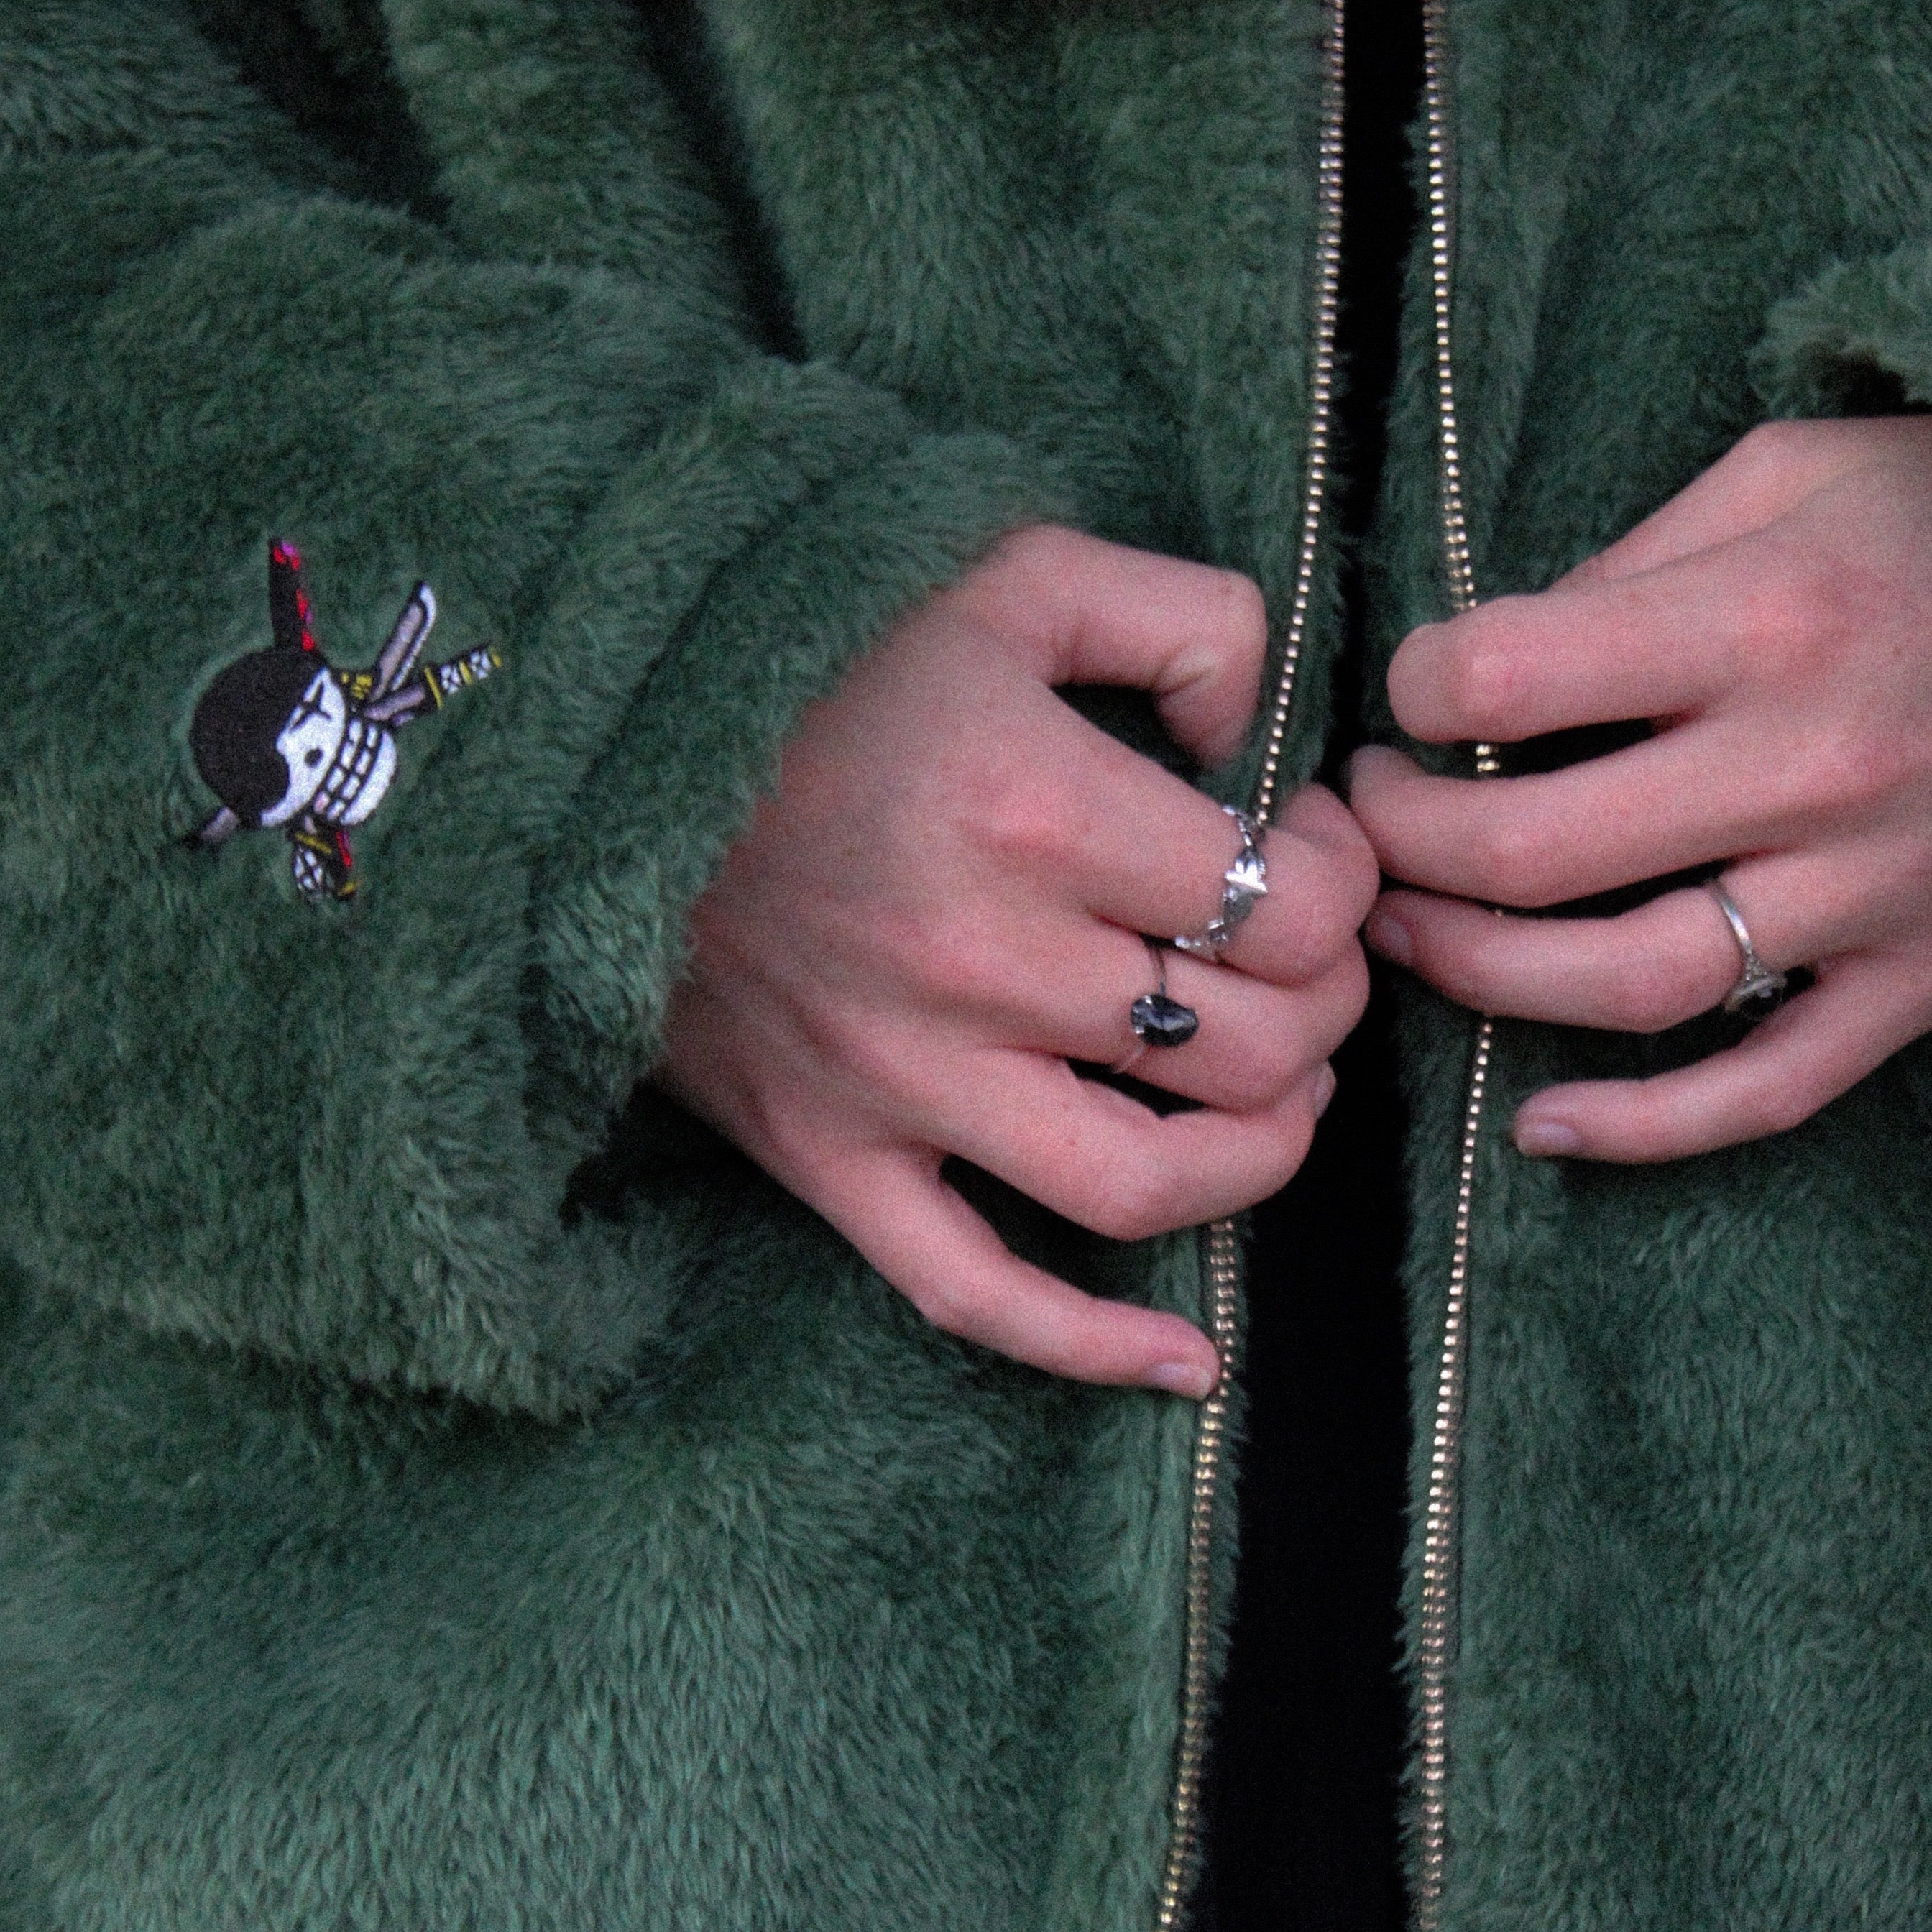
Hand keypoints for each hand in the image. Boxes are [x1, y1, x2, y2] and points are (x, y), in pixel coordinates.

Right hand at [662, 523, 1377, 1389]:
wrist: (587, 745)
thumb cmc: (812, 651)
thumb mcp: (1010, 567)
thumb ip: (1185, 620)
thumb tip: (1264, 736)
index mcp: (1033, 809)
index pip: (1284, 909)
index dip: (1344, 884)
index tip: (1314, 849)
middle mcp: (975, 962)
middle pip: (1243, 1048)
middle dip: (1319, 1009)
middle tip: (1302, 963)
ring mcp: (897, 1079)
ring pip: (1144, 1184)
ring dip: (1254, 1158)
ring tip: (1276, 1101)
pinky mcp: (825, 1156)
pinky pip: (973, 1293)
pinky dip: (1089, 1349)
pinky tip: (1186, 1365)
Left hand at [1347, 416, 1931, 1160]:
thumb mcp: (1802, 467)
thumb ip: (1642, 560)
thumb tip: (1501, 663)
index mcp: (1768, 619)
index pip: (1506, 684)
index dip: (1417, 693)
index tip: (1414, 697)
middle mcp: (1813, 769)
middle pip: (1533, 854)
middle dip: (1404, 846)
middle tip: (1365, 826)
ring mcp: (1874, 893)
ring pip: (1627, 985)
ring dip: (1482, 978)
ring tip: (1412, 937)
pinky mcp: (1928, 978)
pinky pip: (1769, 1087)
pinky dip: (1647, 1128)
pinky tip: (1544, 1125)